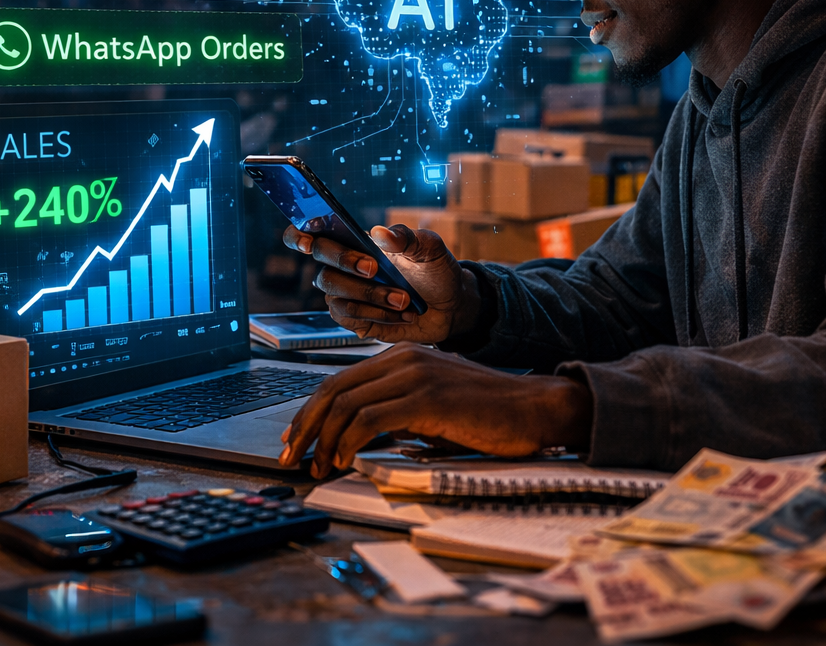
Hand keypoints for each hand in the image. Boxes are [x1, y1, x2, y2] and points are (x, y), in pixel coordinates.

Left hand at [279, 344, 593, 475]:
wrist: (534, 409)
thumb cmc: (486, 414)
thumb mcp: (432, 408)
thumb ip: (397, 412)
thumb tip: (357, 439)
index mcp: (401, 358)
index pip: (338, 382)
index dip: (310, 412)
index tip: (295, 440)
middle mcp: (403, 360)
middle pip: (333, 390)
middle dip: (306, 426)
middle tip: (291, 457)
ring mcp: (415, 375)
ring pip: (347, 404)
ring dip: (325, 440)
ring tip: (318, 467)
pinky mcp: (428, 398)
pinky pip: (371, 419)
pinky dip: (349, 442)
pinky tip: (345, 461)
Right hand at [281, 223, 479, 343]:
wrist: (451, 306)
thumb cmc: (435, 271)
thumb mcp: (429, 248)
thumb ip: (406, 237)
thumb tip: (380, 233)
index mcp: (355, 242)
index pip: (312, 233)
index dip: (299, 235)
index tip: (309, 241)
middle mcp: (344, 267)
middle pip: (322, 265)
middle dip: (347, 265)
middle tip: (376, 269)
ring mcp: (347, 295)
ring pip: (336, 294)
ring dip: (371, 296)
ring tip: (404, 300)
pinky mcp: (354, 319)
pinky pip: (348, 316)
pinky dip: (375, 314)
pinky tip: (398, 313)